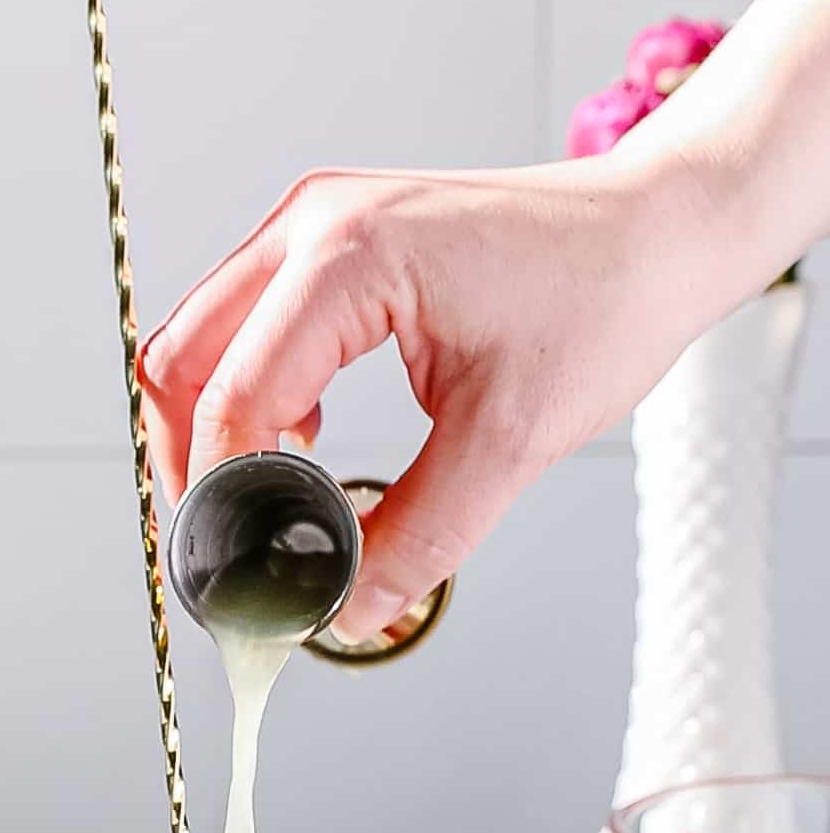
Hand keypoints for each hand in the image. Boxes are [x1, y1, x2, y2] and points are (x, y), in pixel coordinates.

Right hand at [140, 159, 716, 639]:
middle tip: (228, 552)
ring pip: (199, 340)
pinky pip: (244, 323)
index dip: (225, 501)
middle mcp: (313, 224)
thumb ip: (418, 537)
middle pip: (180, 361)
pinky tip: (295, 445)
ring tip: (259, 508)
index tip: (244, 574)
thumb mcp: (508, 442)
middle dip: (191, 468)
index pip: (233, 397)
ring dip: (212, 430)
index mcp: (347, 258)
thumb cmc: (601, 301)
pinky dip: (246, 394)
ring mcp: (316, 224)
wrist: (652, 234)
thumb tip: (351, 607)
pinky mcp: (331, 243)